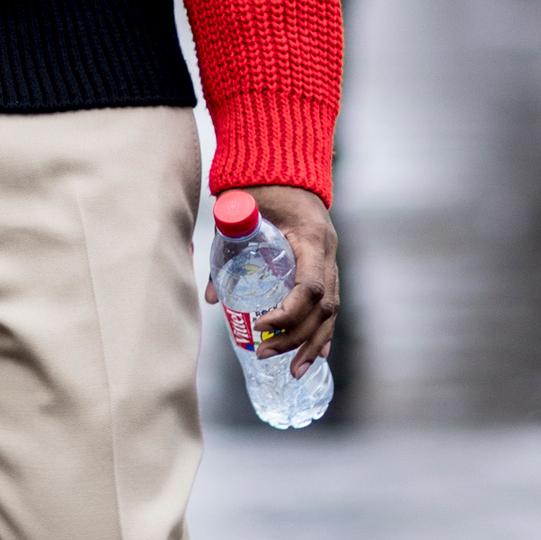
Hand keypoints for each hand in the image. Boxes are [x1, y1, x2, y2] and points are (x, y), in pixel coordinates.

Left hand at [204, 183, 337, 376]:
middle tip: (263, 354)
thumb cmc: (261, 188)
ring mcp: (331, 260)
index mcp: (311, 238)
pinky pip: (331, 306)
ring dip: (311, 344)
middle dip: (294, 337)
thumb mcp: (239, 215)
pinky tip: (316, 356)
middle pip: (322, 308)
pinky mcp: (327, 267)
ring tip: (292, 372)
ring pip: (331, 312)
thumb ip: (224, 250)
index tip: (259, 326)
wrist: (286, 168)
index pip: (309, 287)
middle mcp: (328, 252)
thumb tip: (209, 298)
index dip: (287, 313)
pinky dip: (323, 333)